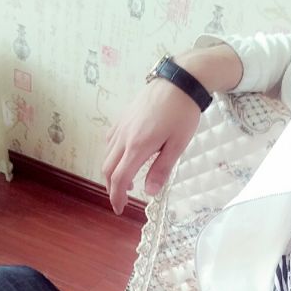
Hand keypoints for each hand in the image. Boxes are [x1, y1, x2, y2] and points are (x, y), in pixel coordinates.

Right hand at [102, 78, 200, 214]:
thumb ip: (161, 169)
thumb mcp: (177, 144)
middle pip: (108, 168)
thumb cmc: (183, 113)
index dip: (117, 197)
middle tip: (121, 199)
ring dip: (111, 171)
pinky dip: (112, 154)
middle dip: (111, 187)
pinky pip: (110, 140)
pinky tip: (124, 156)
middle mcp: (124, 137)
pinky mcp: (123, 117)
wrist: (179, 81)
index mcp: (137, 146)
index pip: (119, 179)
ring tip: (125, 181)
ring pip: (107, 154)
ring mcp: (121, 125)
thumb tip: (149, 191)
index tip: (120, 209)